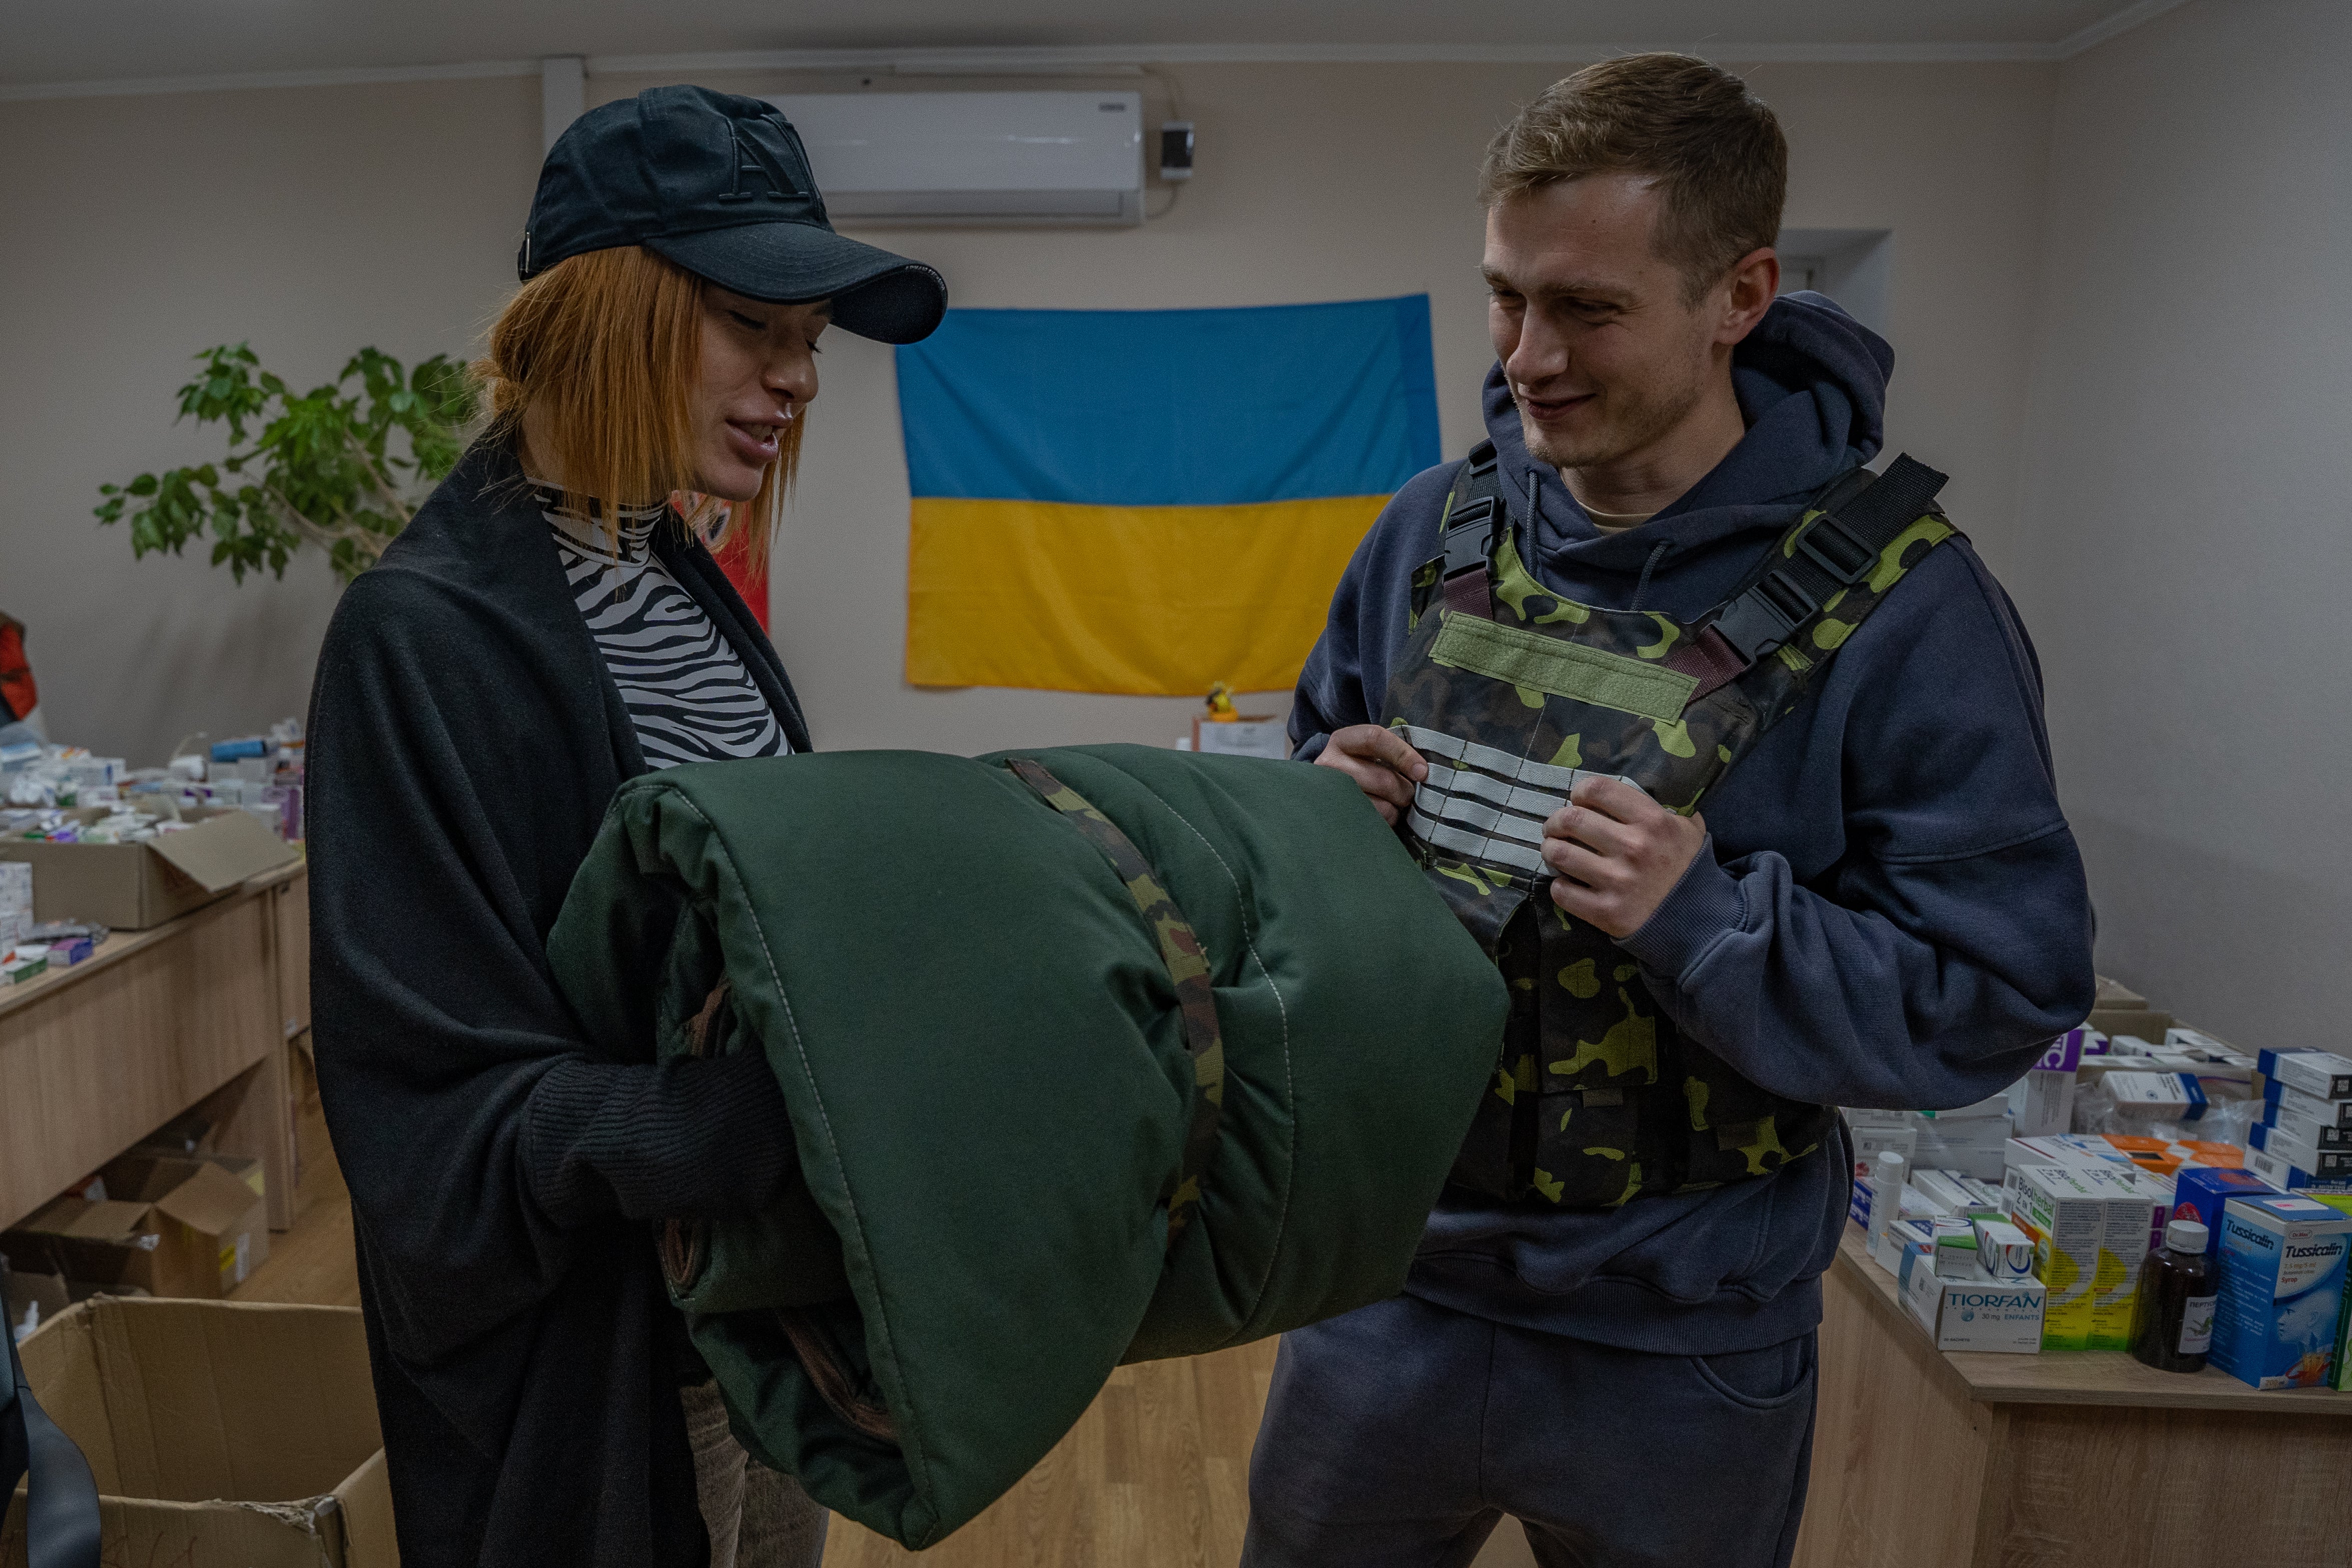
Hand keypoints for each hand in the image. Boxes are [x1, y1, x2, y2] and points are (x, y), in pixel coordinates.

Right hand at [1314, 724, 1426, 825]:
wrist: (1328, 794)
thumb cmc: (1359, 769)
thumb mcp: (1368, 753)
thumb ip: (1391, 753)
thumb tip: (1422, 771)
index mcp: (1342, 742)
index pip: (1374, 739)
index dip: (1403, 754)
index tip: (1421, 772)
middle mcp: (1330, 765)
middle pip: (1384, 779)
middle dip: (1404, 790)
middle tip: (1406, 794)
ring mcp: (1332, 794)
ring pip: (1382, 806)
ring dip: (1395, 808)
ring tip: (1391, 804)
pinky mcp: (1338, 818)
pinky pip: (1376, 824)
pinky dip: (1386, 821)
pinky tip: (1380, 815)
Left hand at [1543, 777, 1706, 937]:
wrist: (1702, 924)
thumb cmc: (1690, 871)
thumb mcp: (1687, 831)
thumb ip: (1660, 809)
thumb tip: (1627, 795)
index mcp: (1653, 821)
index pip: (1598, 789)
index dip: (1580, 792)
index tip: (1578, 801)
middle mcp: (1633, 847)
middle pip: (1571, 819)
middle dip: (1556, 821)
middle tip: (1556, 828)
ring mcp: (1618, 881)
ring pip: (1560, 854)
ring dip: (1550, 849)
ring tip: (1554, 851)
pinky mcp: (1606, 911)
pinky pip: (1562, 891)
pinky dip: (1559, 885)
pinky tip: (1566, 882)